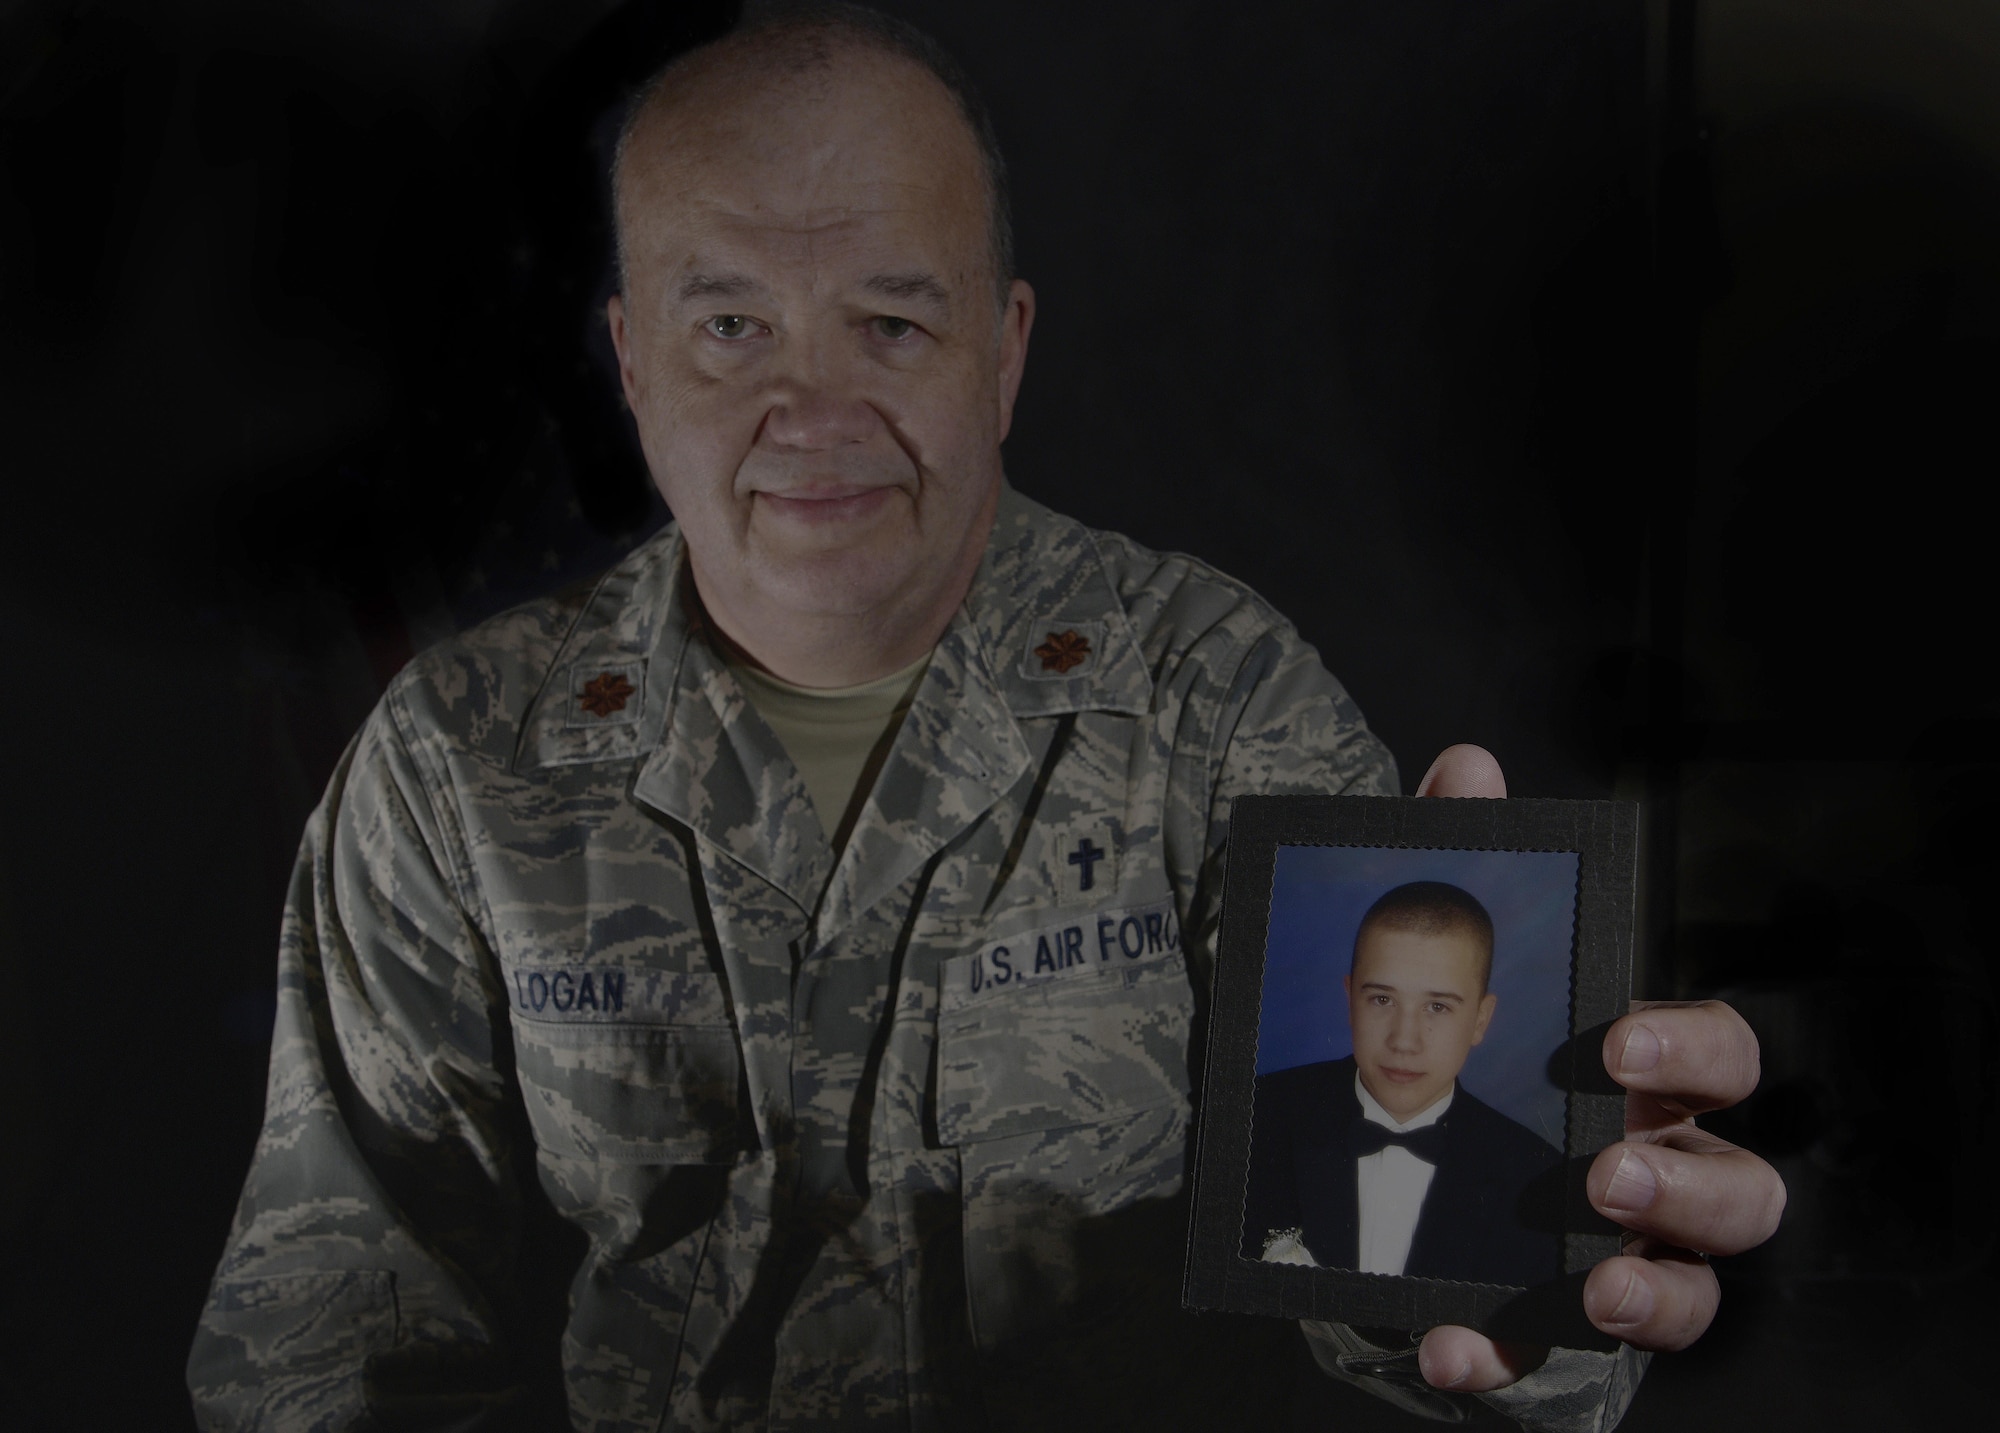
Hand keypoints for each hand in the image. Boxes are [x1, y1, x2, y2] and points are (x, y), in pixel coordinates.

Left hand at [1406, 746, 1786, 1392]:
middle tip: (1606, 1176)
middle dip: (1688, 1189)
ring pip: (1689, 1295)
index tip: (1620, 1040)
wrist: (1374, 1144)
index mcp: (1642, 1075)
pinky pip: (1550, 1357)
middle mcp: (1653, 1167)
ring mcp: (1612, 1254)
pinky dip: (1507, 1355)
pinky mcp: (1540, 1318)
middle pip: (1742, 1191)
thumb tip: (1469, 771)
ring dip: (1650, 1295)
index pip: (1720, 1055)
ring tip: (1590, 1288)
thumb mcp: (1443, 936)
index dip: (1691, 1047)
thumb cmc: (1459, 1037)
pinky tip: (1450, 1345)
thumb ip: (1461, 857)